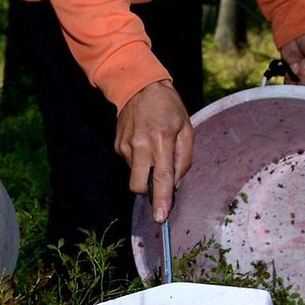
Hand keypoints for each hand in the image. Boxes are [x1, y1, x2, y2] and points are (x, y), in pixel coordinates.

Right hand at [116, 81, 193, 222]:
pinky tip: (144, 144)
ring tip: (154, 149)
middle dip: (149, 192)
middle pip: (139, 185)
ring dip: (146, 171)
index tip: (160, 217)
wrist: (138, 87)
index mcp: (162, 139)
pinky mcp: (118, 146)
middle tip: (160, 183)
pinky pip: (130, 164)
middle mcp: (140, 144)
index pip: (162, 177)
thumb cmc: (168, 107)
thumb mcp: (186, 128)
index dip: (162, 199)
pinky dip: (140, 161)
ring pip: (135, 175)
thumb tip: (176, 184)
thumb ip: (184, 159)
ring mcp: (126, 146)